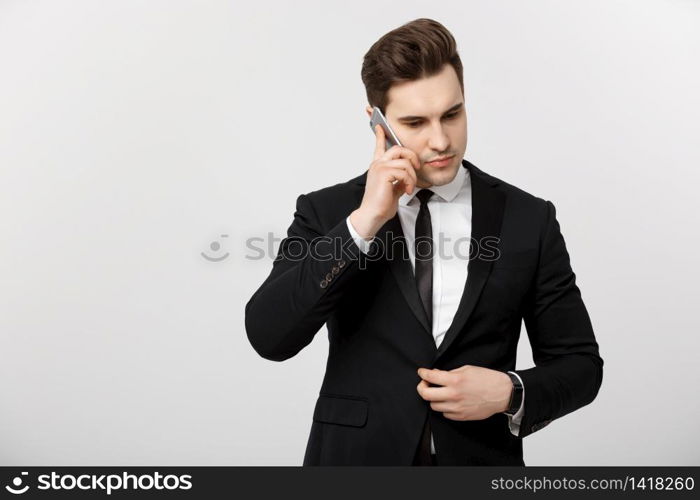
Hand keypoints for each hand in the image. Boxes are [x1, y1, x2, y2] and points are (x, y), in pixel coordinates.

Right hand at [349, 124, 420, 238]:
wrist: (373, 215)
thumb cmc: (381, 204)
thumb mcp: (393, 188)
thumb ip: (399, 179)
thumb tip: (407, 176)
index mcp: (378, 166)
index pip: (379, 146)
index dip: (380, 135)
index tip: (380, 125)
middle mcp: (377, 164)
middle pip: (398, 148)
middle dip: (412, 157)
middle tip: (416, 168)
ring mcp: (379, 167)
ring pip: (405, 162)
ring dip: (412, 176)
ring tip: (409, 187)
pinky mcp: (383, 173)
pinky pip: (404, 172)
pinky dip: (409, 182)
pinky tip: (406, 190)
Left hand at [416, 365, 512, 420]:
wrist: (502, 393)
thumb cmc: (487, 379)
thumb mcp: (467, 369)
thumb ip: (450, 373)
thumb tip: (436, 374)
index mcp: (455, 381)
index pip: (430, 377)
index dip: (422, 373)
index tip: (422, 372)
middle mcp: (454, 395)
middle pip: (426, 395)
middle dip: (422, 388)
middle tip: (424, 384)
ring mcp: (457, 407)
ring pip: (434, 406)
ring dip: (434, 398)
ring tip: (439, 393)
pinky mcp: (461, 416)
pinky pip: (445, 413)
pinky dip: (444, 407)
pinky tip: (449, 401)